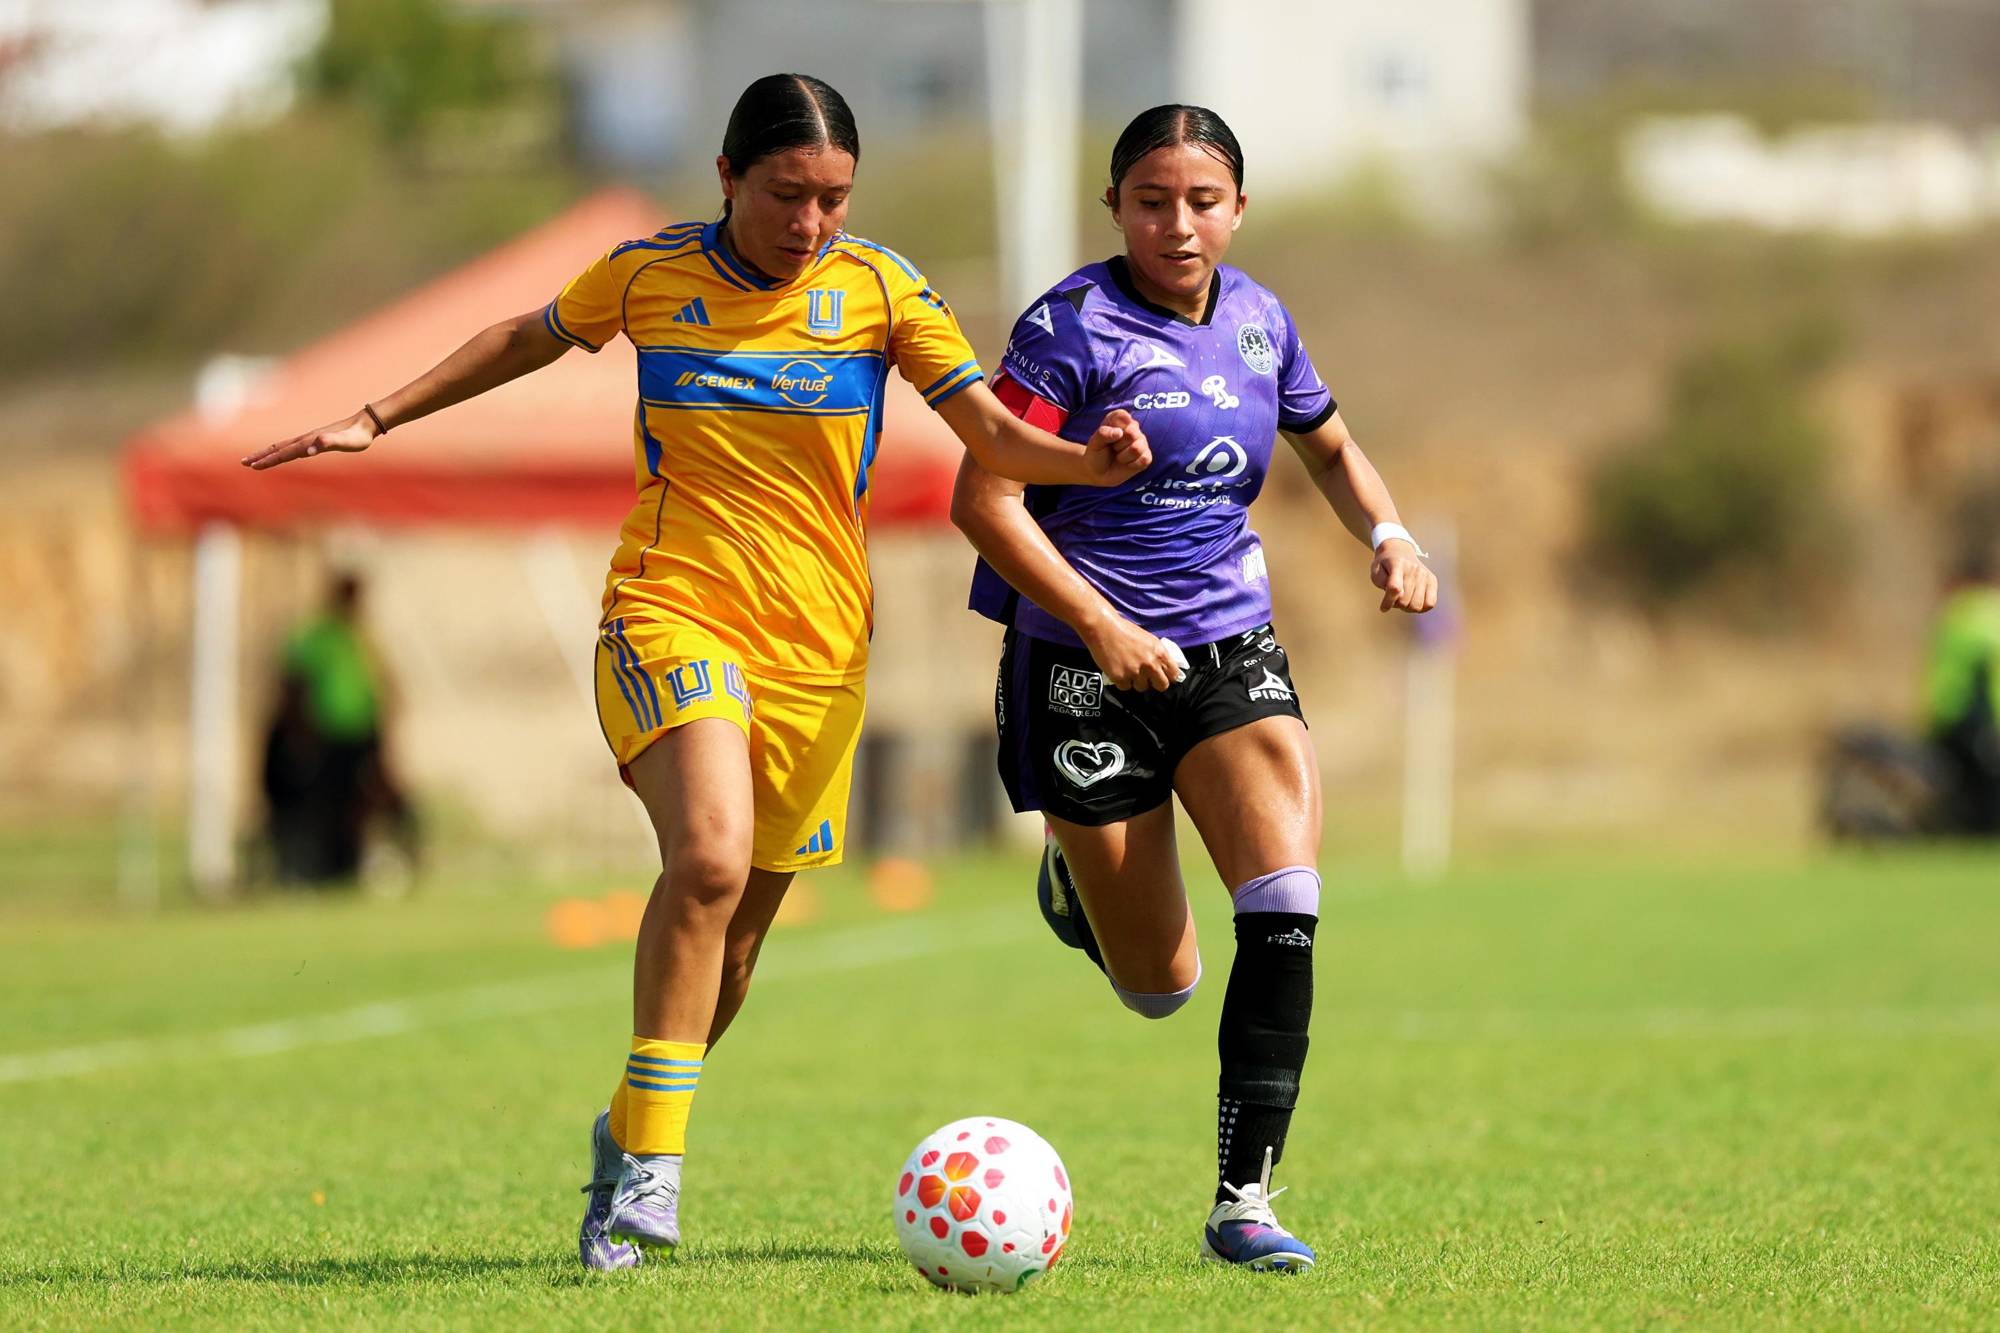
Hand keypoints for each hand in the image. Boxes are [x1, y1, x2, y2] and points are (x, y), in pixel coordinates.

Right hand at [241, 410, 379, 469]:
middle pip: (279, 448)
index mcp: (310, 441)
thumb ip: (330, 443)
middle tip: (244, 463)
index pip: (285, 453)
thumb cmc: (358, 436)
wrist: (367, 424)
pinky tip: (280, 453)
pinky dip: (281, 450)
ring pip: (284, 446)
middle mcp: (307, 438)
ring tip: (254, 458)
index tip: (254, 466)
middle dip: (261, 456)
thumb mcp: (347, 442)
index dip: (269, 460)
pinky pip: (293, 446)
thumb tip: (311, 448)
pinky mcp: (316, 439)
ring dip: (268, 453)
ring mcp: (310, 438)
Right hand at [1080, 612, 1185, 691]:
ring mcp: (1135, 672)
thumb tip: (1164, 668)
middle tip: (1146, 677)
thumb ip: (1158, 655)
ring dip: (1136, 681)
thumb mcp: (1149, 640)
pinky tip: (1118, 669)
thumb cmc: (1125, 631)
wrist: (1103, 628)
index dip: (1168, 676)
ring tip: (1128, 669)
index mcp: (1160, 652)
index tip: (1162, 676)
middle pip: (1162, 685)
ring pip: (1142, 687)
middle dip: (1154, 683)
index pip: (1174, 674)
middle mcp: (1150, 664)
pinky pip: (1125, 687)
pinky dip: (1121, 681)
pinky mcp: (1120, 677)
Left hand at [1082, 409, 1149, 485]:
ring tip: (1119, 456)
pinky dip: (1131, 465)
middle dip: (1117, 445)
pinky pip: (1144, 460)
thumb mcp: (1094, 443)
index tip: (1106, 436)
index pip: (1122, 415)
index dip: (1113, 427)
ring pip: (1136, 448)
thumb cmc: (1097, 454)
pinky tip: (1126, 464)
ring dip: (1123, 456)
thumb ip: (1103, 433)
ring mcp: (1142, 442)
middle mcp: (1133, 428)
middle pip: (1131, 433)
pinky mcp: (1147, 456)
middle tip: (1112, 448)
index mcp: (1119, 420)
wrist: (1099, 473)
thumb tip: (1120, 433)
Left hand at [1372, 540, 1437, 612]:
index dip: (1388, 602)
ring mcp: (1424, 574)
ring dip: (1407, 607)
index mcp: (1397, 564)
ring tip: (1403, 600)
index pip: (1394, 588)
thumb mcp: (1375, 571)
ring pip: (1417, 605)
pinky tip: (1414, 601)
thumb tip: (1396, 594)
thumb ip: (1381, 582)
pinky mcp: (1432, 580)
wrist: (1399, 551)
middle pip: (1405, 600)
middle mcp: (1414, 568)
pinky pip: (1430, 603)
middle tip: (1393, 599)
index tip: (1383, 608)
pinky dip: (1421, 608)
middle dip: (1396, 604)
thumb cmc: (1385, 565)